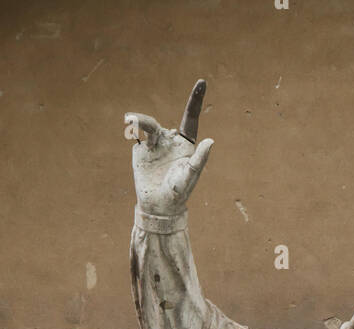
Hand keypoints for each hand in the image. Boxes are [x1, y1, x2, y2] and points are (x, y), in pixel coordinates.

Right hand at [126, 80, 212, 216]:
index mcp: (186, 144)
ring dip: (137, 122)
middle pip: (158, 123)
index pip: (190, 118)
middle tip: (134, 121)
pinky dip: (133, 128)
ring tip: (128, 122)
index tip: (202, 82)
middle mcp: (170, 140)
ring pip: (145, 125)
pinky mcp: (142, 150)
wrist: (158, 207)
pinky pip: (137, 134)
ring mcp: (155, 144)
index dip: (195, 100)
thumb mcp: (190, 175)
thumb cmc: (179, 192)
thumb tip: (211, 141)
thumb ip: (199, 159)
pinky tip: (128, 126)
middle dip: (144, 122)